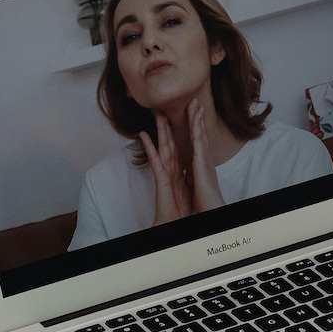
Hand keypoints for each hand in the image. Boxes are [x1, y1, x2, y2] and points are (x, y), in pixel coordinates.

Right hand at [139, 111, 192, 225]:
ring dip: (159, 131)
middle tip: (164, 110)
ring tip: (156, 115)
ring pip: (161, 147)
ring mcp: (163, 172)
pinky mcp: (160, 178)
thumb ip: (184, 177)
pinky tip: (144, 135)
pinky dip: (149, 147)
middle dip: (167, 127)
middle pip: (168, 144)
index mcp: (176, 171)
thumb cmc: (179, 208)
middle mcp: (169, 169)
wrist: (173, 221)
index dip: (178, 134)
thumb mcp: (186, 188)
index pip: (177, 148)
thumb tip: (188, 171)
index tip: (178, 119)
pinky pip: (154, 160)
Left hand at [188, 99, 226, 211]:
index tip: (193, 114)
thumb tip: (192, 170)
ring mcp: (204, 157)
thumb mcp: (197, 181)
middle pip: (200, 132)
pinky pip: (198, 141)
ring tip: (195, 103)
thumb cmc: (205, 198)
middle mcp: (204, 157)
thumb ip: (195, 172)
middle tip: (195, 101)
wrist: (212, 206)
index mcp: (201, 161)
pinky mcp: (201, 160)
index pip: (197, 140)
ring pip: (199, 133)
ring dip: (197, 117)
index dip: (195, 126)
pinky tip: (195, 118)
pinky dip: (196, 128)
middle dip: (196, 116)